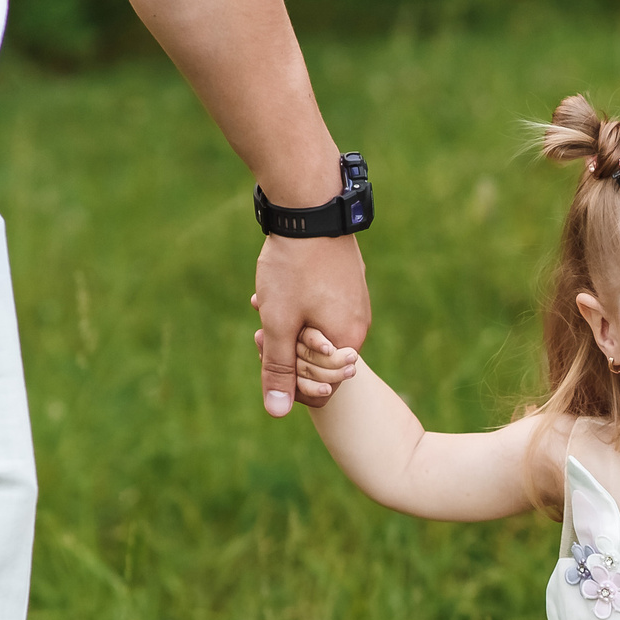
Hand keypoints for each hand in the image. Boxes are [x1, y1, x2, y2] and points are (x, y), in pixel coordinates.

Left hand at [249, 233, 368, 415]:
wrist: (310, 207)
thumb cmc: (294, 268)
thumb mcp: (278, 324)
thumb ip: (278, 369)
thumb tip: (277, 412)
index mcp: (347, 342)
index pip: (323, 387)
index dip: (290, 378)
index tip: (267, 349)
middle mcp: (358, 325)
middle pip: (318, 360)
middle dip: (286, 350)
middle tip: (261, 330)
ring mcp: (355, 302)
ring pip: (315, 331)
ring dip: (287, 326)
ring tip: (264, 303)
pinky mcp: (346, 283)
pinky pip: (320, 309)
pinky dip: (296, 307)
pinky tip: (275, 289)